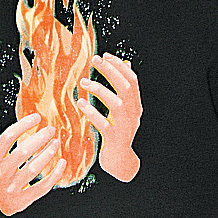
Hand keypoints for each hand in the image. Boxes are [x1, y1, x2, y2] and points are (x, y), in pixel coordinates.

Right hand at [0, 110, 67, 215]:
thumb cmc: (1, 169)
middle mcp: (2, 172)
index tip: (38, 117)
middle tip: (51, 129)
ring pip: (32, 169)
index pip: (7, 137)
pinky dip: (54, 174)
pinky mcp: (26, 198)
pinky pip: (42, 186)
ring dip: (47, 155)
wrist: (4, 200)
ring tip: (56, 143)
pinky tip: (62, 162)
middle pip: (21, 152)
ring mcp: (13, 186)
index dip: (23, 125)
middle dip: (38, 139)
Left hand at [78, 53, 141, 181]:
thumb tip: (127, 63)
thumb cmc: (118, 133)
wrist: (120, 162)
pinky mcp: (115, 139)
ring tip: (83, 82)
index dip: (119, 66)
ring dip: (100, 90)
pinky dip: (92, 112)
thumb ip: (124, 91)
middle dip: (111, 71)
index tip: (105, 55)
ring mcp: (125, 127)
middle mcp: (134, 115)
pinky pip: (104, 123)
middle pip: (126, 88)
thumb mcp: (124, 111)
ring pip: (117, 103)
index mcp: (136, 106)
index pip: (132, 81)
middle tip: (95, 60)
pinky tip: (81, 103)